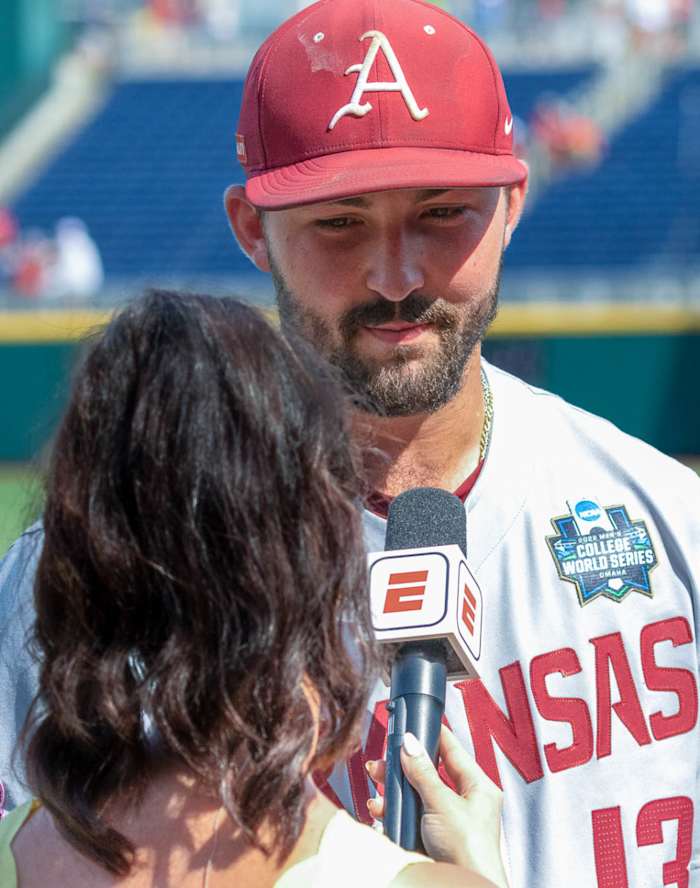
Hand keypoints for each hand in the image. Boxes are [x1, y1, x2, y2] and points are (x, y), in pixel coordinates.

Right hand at [366, 726, 507, 887]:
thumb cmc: (469, 851)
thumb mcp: (442, 804)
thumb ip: (423, 772)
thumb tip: (410, 744)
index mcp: (478, 787)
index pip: (452, 750)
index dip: (431, 735)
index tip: (413, 722)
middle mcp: (464, 802)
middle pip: (428, 772)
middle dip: (403, 766)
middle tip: (384, 760)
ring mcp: (446, 820)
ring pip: (415, 794)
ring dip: (394, 790)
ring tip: (377, 784)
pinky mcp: (431, 837)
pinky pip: (409, 816)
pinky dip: (393, 812)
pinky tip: (381, 811)